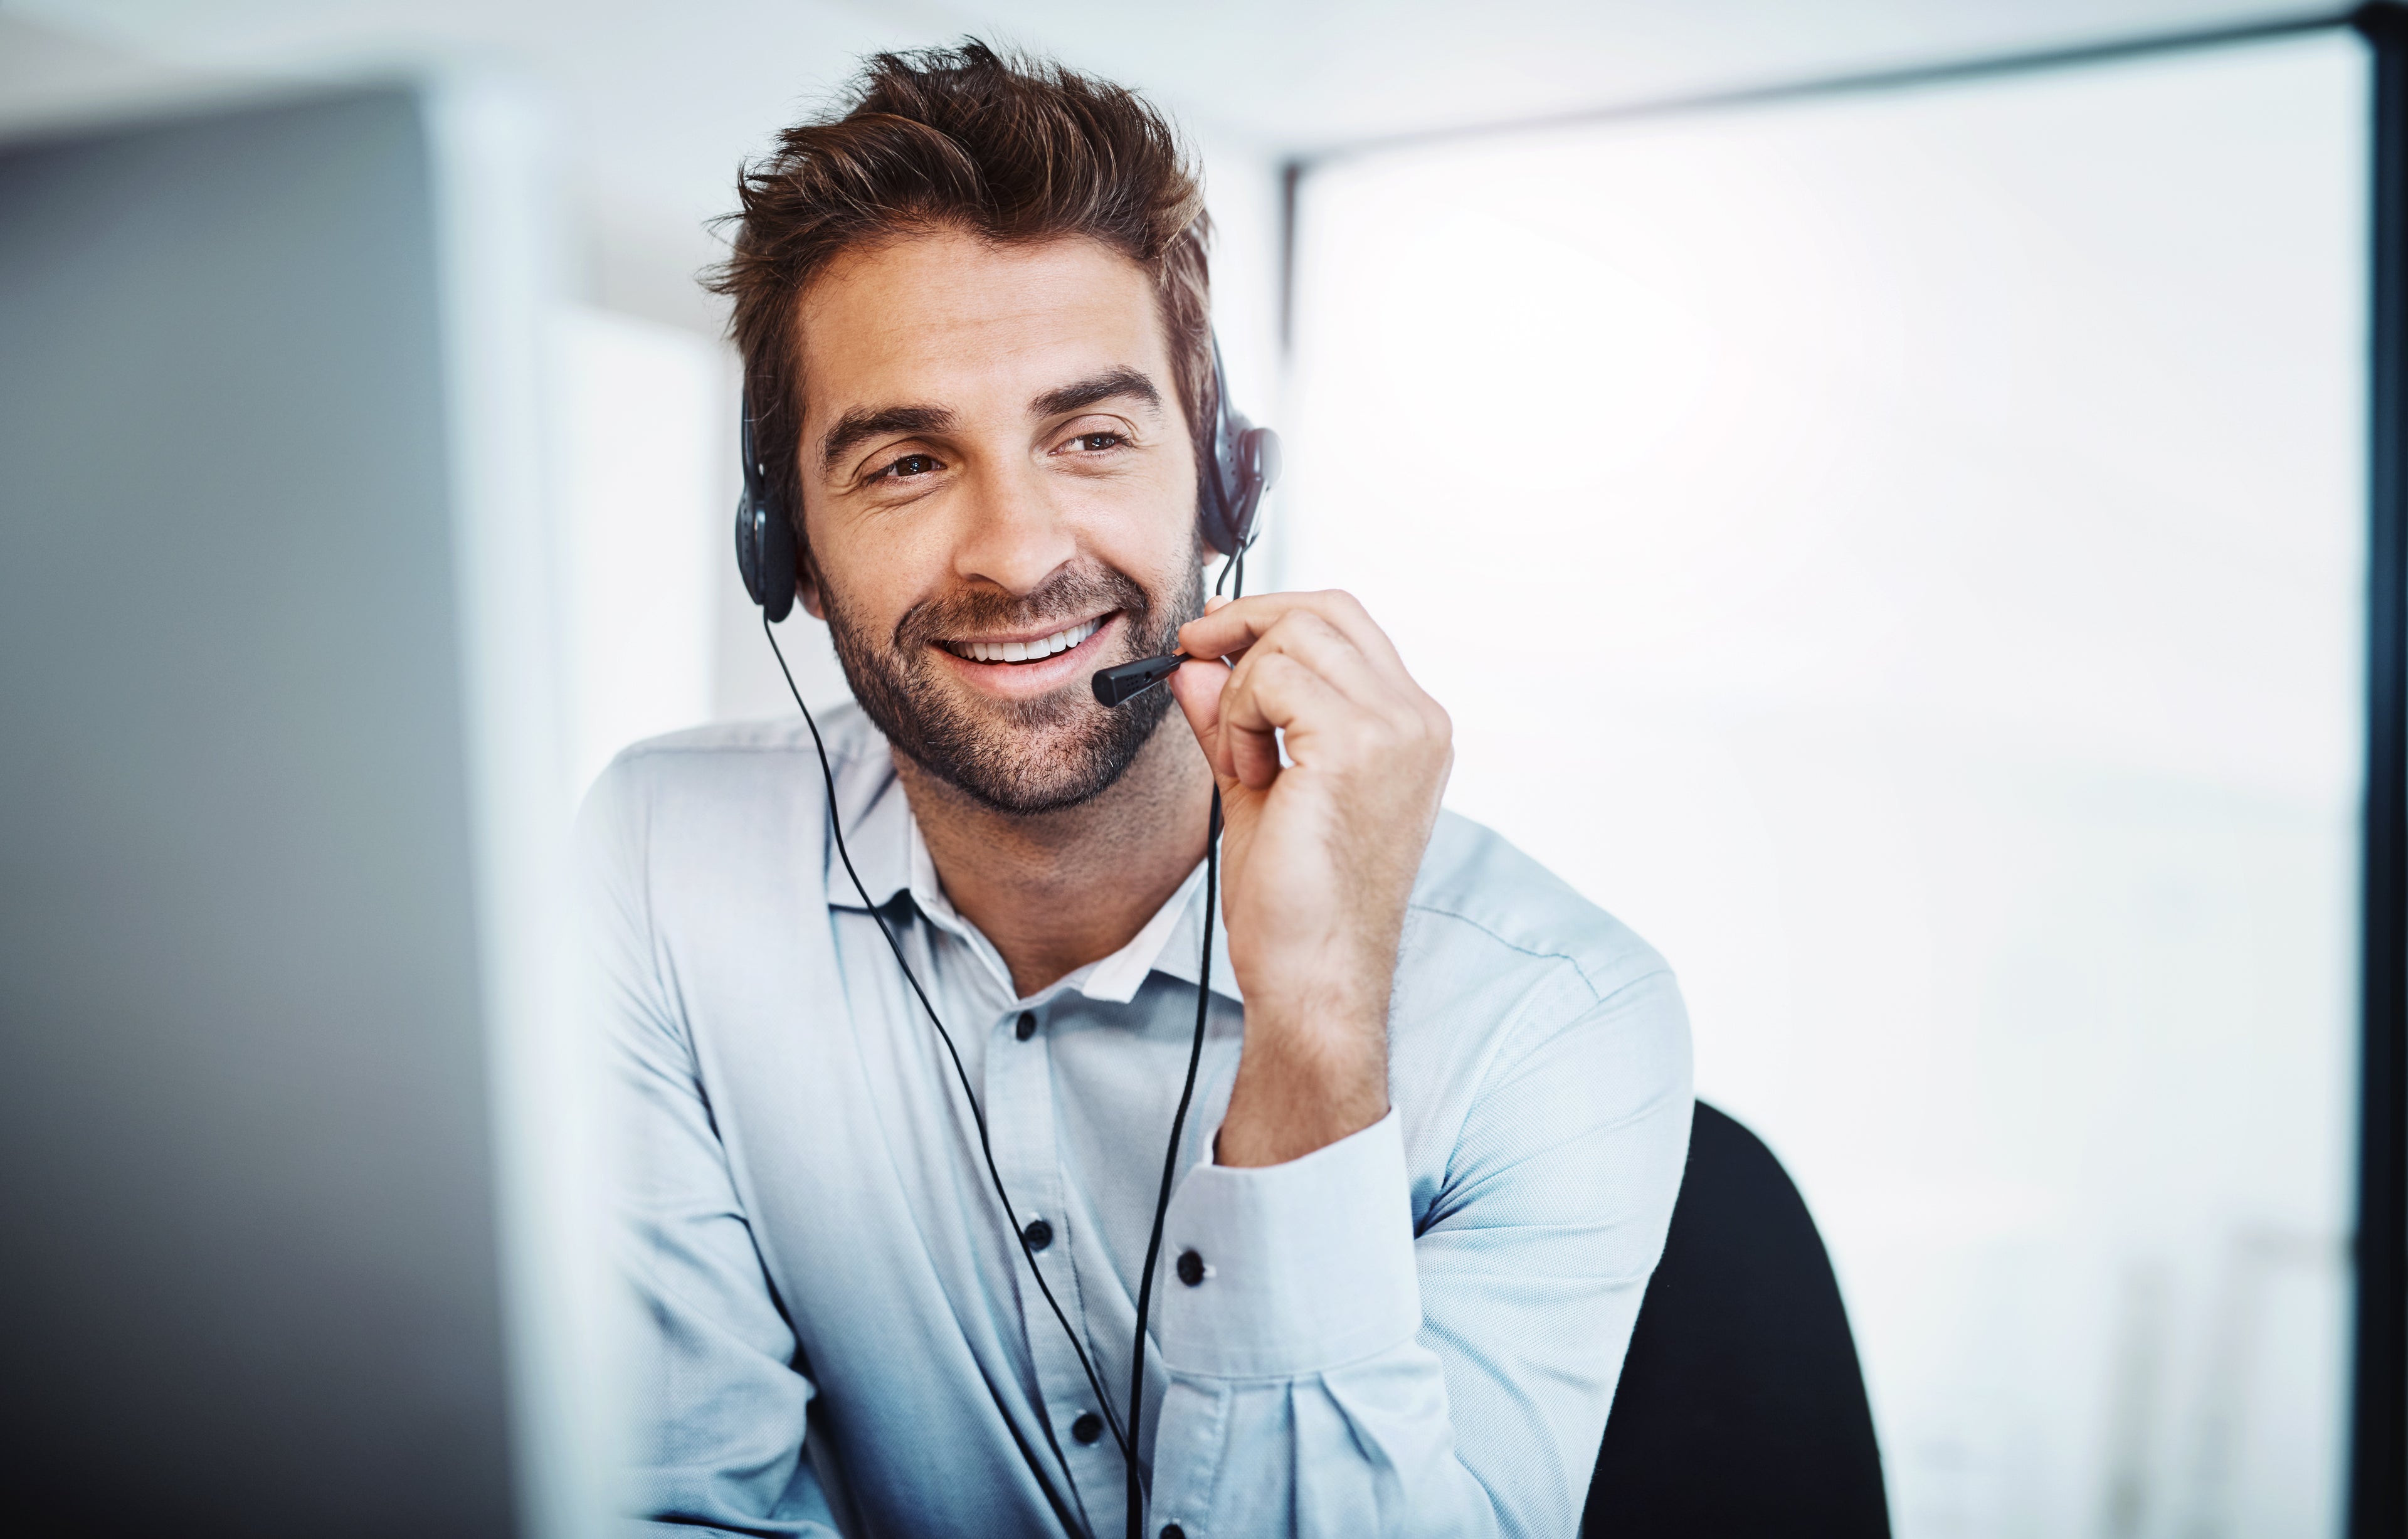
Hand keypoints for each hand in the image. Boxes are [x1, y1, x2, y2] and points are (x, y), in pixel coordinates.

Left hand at [1167, 590, 1451, 1166]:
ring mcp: (1396, 730)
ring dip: (1243, 685)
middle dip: (1246, 622)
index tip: (1213, 639)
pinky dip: (1241, 714)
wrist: (1314, 976)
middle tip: (1194, 654)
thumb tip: (1196, 662)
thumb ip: (1233, 718)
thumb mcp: (1258, 786)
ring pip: (1297, 635)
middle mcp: (1417, 720)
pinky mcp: (1356, 747)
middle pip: (1326, 609)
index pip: (1346, 623)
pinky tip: (1246, 771)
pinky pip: (1274, 677)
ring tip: (1241, 757)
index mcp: (1410, 728)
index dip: (1271, 616)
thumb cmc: (1298, 906)